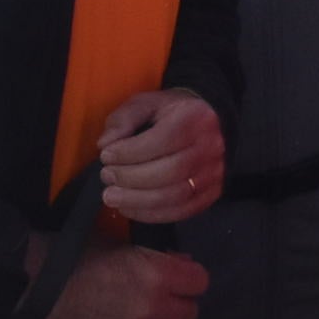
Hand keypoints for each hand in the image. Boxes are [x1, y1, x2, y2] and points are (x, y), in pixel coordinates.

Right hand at [39, 244, 208, 318]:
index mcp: (156, 275)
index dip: (192, 278)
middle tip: (171, 298)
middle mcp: (154, 308)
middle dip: (184, 302)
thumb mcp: (125, 246)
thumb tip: (184, 263)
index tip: (182, 277)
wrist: (44, 288)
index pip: (200, 282)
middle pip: (191, 312)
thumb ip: (158, 257)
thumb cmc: (82, 259)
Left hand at [98, 88, 223, 222]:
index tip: (106, 155)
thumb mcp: (147, 103)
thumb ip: (125, 118)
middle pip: (170, 171)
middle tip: (107, 176)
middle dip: (131, 177)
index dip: (130, 152)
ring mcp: (212, 174)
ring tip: (111, 196)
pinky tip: (128, 208)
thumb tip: (105, 143)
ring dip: (137, 200)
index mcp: (195, 119)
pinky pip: (180, 212)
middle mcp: (210, 147)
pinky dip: (150, 214)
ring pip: (174, 196)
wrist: (210, 126)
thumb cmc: (172, 114)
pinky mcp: (209, 195)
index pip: (163, 139)